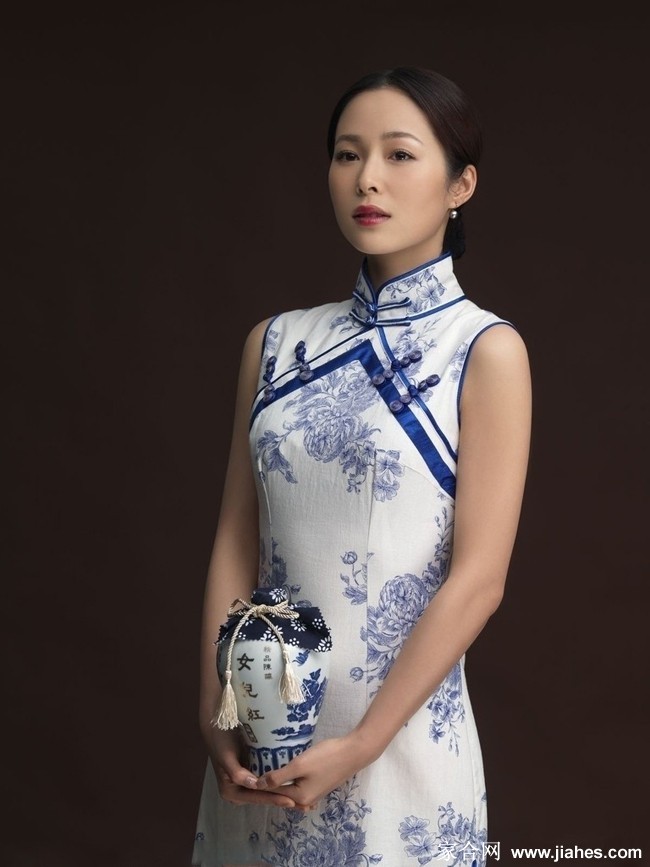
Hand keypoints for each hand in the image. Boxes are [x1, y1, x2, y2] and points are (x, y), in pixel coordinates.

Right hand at [209, 727, 297, 808]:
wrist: (217, 725)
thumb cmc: (221, 742)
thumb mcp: (226, 757)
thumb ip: (237, 773)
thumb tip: (254, 785)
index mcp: (231, 792)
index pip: (256, 797)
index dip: (273, 799)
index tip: (291, 801)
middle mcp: (239, 790)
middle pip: (263, 797)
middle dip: (281, 799)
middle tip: (302, 805)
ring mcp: (246, 782)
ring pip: (266, 790)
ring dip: (282, 792)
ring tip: (301, 798)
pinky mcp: (251, 772)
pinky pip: (266, 780)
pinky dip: (278, 781)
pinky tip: (293, 781)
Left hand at [255, 734, 371, 808]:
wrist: (353, 752)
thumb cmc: (326, 757)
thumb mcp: (299, 765)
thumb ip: (279, 776)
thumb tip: (258, 785)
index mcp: (299, 797)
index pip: (271, 792)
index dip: (258, 782)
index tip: (243, 772)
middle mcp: (305, 799)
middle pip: (279, 792)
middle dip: (266, 783)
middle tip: (251, 768)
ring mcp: (312, 793)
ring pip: (288, 788)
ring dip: (277, 780)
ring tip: (263, 766)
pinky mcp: (317, 784)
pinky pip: (296, 785)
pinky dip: (287, 779)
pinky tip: (282, 768)